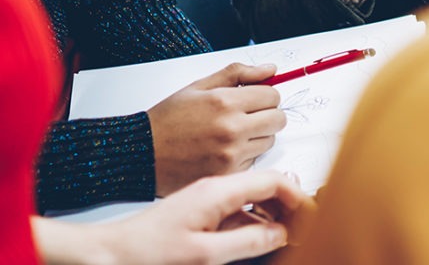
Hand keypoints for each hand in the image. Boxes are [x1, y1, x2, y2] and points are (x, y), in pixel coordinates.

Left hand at [33, 171, 315, 264]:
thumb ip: (247, 242)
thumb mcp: (203, 254)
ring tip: (288, 235)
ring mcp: (208, 197)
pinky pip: (238, 208)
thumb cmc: (145, 251)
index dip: (298, 198)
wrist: (106, 253)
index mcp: (219, 189)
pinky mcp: (201, 209)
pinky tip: (259, 237)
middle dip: (290, 205)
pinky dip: (255, 221)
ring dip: (273, 215)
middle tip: (306, 227)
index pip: (273, 182)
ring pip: (254, 198)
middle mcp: (217, 186)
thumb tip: (281, 235)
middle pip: (267, 186)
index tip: (314, 215)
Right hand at [148, 63, 286, 196]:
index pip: (273, 96)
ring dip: (258, 136)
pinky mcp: (226, 176)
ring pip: (269, 141)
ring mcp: (230, 156)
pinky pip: (253, 161)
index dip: (266, 95)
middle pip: (277, 119)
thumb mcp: (200, 86)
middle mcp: (232, 130)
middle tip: (249, 115)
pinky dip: (245, 155)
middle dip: (268, 114)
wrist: (141, 154)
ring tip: (233, 133)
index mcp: (226, 102)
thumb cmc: (169, 119)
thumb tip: (271, 69)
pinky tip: (224, 150)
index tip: (256, 98)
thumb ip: (239, 73)